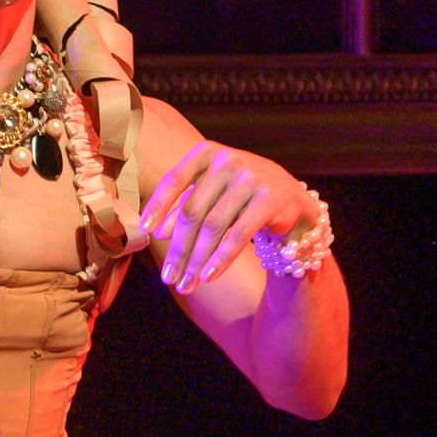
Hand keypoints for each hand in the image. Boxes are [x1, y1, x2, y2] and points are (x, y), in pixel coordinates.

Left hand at [139, 139, 316, 294]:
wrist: (292, 199)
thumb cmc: (240, 196)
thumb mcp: (211, 195)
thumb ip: (185, 207)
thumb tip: (157, 232)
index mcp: (206, 153)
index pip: (174, 179)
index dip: (158, 206)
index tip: (144, 231)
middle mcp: (228, 161)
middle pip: (192, 211)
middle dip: (178, 248)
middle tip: (168, 277)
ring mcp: (250, 179)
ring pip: (213, 227)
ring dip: (196, 260)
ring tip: (186, 284)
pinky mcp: (269, 200)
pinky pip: (238, 235)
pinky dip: (221, 259)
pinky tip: (208, 276)